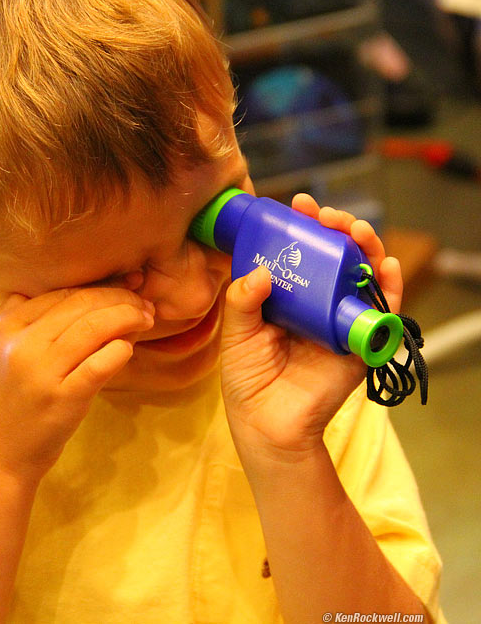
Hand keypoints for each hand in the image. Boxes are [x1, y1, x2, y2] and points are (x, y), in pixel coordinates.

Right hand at [0, 286, 154, 482]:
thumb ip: (6, 317)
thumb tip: (34, 291)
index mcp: (1, 327)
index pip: (59, 294)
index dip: (96, 287)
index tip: (123, 287)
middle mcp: (18, 344)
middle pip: (80, 303)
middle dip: (119, 296)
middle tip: (143, 301)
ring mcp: (41, 372)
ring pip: (93, 327)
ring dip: (127, 316)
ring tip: (146, 317)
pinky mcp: (61, 400)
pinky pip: (99, 364)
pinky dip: (119, 350)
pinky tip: (128, 347)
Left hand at [219, 195, 403, 457]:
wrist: (267, 422)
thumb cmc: (248, 377)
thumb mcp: (237, 332)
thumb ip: (242, 300)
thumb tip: (261, 271)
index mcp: (289, 296)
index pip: (302, 252)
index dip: (304, 227)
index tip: (298, 205)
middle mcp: (318, 303)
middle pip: (337, 257)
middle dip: (337, 230)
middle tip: (326, 216)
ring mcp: (342, 320)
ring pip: (363, 275)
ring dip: (366, 247)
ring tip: (356, 229)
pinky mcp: (362, 343)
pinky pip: (383, 313)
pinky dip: (391, 288)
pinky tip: (387, 265)